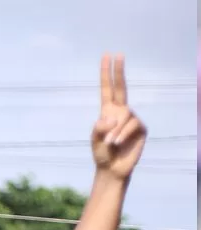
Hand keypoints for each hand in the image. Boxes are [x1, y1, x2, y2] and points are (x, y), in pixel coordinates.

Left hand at [91, 54, 145, 180]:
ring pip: (125, 115)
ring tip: (109, 142)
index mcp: (107, 112)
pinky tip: (117, 143)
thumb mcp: (95, 140)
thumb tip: (110, 117)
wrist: (112, 169)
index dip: (107, 74)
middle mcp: (121, 112)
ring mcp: (132, 119)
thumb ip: (99, 128)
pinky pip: (131, 125)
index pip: (107, 90)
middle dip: (119, 71)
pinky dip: (122, 134)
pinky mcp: (140, 128)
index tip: (107, 56)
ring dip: (115, 130)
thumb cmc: (102, 154)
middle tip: (119, 54)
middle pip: (121, 88)